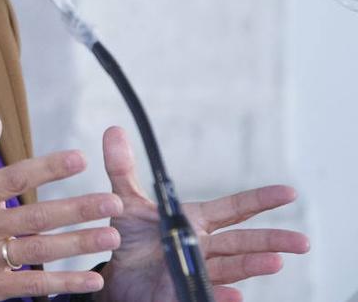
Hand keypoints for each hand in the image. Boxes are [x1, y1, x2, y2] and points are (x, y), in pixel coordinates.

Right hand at [0, 115, 124, 301]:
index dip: (47, 167)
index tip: (79, 157)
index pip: (13, 177)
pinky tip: (91, 280)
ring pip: (40, 251)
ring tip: (112, 236)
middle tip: (113, 201)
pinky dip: (63, 284)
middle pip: (36, 216)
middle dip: (78, 208)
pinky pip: (32, 286)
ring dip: (79, 244)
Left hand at [95, 126, 309, 301]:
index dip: (260, 200)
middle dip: (270, 240)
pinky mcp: (183, 293)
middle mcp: (203, 247)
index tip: (289, 192)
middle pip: (241, 242)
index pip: (233, 209)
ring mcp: (195, 272)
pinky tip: (235, 296)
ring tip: (275, 262)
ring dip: (251, 266)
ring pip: (229, 269)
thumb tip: (113, 131)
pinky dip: (221, 297)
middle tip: (301, 241)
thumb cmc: (130, 240)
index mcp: (195, 222)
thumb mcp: (125, 202)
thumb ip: (121, 168)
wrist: (117, 277)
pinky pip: (203, 295)